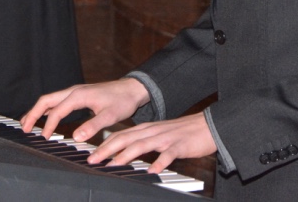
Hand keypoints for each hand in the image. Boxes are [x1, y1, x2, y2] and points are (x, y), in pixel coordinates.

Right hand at [20, 78, 148, 143]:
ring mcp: (74, 93)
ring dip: (37, 111)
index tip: (45, 138)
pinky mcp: (77, 96)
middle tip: (24, 128)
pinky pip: (56, 102)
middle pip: (46, 100)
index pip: (57, 111)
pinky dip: (46, 110)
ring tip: (28, 124)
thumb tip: (77, 137)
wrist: (131, 90)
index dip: (49, 125)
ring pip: (49, 100)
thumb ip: (93, 126)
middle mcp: (73, 92)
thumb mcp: (110, 115)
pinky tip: (44, 118)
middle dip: (33, 113)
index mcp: (78, 95)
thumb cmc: (122, 101)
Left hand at [90, 113, 216, 173]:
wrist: (206, 127)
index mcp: (146, 129)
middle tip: (93, 160)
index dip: (104, 145)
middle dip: (107, 150)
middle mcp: (152, 132)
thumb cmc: (181, 134)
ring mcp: (165, 138)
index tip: (90, 155)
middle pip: (126, 139)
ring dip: (126, 155)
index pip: (120, 135)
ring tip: (114, 165)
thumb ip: (143, 142)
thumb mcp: (159, 135)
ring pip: (142, 145)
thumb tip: (125, 154)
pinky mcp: (179, 146)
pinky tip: (151, 171)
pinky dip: (158, 163)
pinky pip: (168, 155)